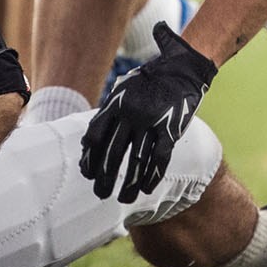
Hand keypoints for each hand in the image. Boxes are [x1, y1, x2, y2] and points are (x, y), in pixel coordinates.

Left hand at [78, 21, 216, 201]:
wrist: (181, 68)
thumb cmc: (146, 83)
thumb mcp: (121, 91)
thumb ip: (105, 116)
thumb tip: (84, 145)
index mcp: (114, 103)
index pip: (95, 136)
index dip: (89, 157)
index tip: (87, 174)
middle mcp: (131, 113)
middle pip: (113, 152)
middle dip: (105, 176)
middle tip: (99, 193)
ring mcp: (151, 121)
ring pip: (137, 160)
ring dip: (129, 182)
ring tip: (123, 199)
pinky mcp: (171, 129)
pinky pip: (160, 158)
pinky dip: (152, 176)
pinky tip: (146, 189)